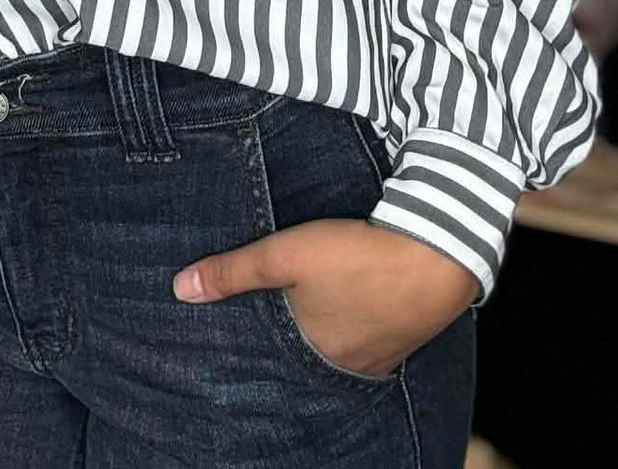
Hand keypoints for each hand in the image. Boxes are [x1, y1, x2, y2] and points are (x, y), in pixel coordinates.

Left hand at [173, 219, 477, 378]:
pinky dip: (358, 315)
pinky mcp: (406, 331)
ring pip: (342, 340)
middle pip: (308, 349)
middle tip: (281, 305)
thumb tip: (180, 289)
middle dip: (293, 330)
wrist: (438, 252)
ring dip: (328, 321)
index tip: (244, 324)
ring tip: (316, 297)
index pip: (274, 355)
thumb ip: (232, 272)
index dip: (259, 338)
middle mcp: (349, 364)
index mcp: (315, 354)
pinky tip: (355, 294)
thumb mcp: (284, 255)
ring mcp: (383, 352)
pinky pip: (371, 331)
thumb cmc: (356, 256)